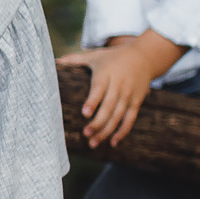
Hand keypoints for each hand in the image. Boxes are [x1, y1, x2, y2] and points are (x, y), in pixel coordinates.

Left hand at [57, 30, 186, 145]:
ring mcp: (129, 95)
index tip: (85, 113)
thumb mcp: (95, 55)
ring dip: (107, 131)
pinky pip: (130, 119)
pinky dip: (123, 131)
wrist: (144, 57)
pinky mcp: (137, 101)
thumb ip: (75, 59)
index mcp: (106, 74)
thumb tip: (55, 61)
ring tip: (93, 143)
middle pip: (108, 107)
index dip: (92, 102)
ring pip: (118, 116)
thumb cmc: (113, 57)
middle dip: (98, 122)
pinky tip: (113, 142)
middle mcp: (119, 85)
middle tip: (85, 134)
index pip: (99, 89)